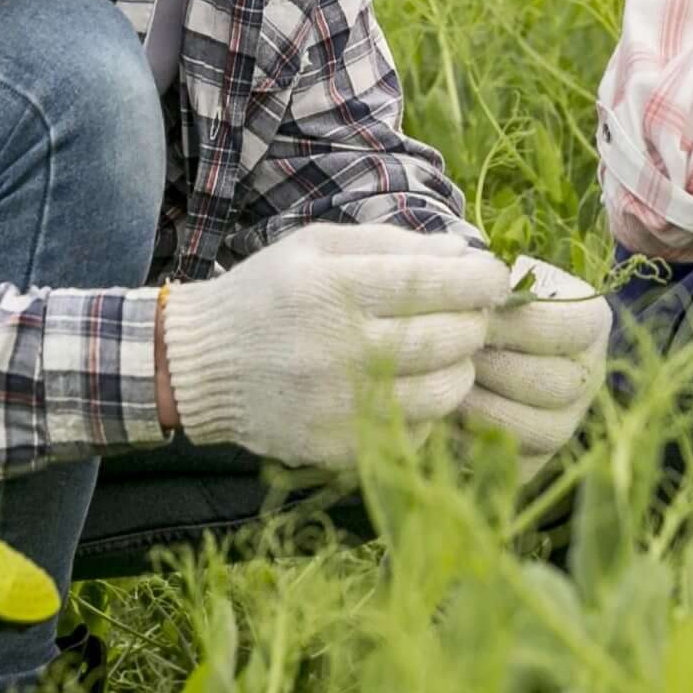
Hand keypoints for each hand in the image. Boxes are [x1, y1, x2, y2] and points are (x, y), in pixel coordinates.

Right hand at [156, 225, 513, 467]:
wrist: (199, 366)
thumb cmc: (267, 293)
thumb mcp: (317, 246)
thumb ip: (391, 244)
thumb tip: (463, 252)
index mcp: (334, 288)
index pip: (439, 282)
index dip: (483, 280)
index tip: (493, 279)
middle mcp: (338, 349)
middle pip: (452, 338)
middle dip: (474, 322)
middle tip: (468, 315)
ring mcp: (339, 406)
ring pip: (446, 391)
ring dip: (459, 368)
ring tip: (442, 353)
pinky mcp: (338, 448)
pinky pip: (417, 431)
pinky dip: (426, 409)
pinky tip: (406, 388)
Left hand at [461, 256, 610, 461]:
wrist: (462, 336)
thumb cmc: (474, 295)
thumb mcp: (483, 272)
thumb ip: (483, 273)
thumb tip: (471, 279)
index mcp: (590, 320)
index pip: (566, 327)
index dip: (514, 323)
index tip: (473, 314)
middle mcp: (588, 375)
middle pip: (554, 384)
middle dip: (493, 369)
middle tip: (449, 354)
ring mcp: (567, 421)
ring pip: (537, 429)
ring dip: (481, 407)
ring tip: (443, 384)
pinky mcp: (536, 458)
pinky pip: (514, 464)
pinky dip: (474, 445)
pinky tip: (444, 417)